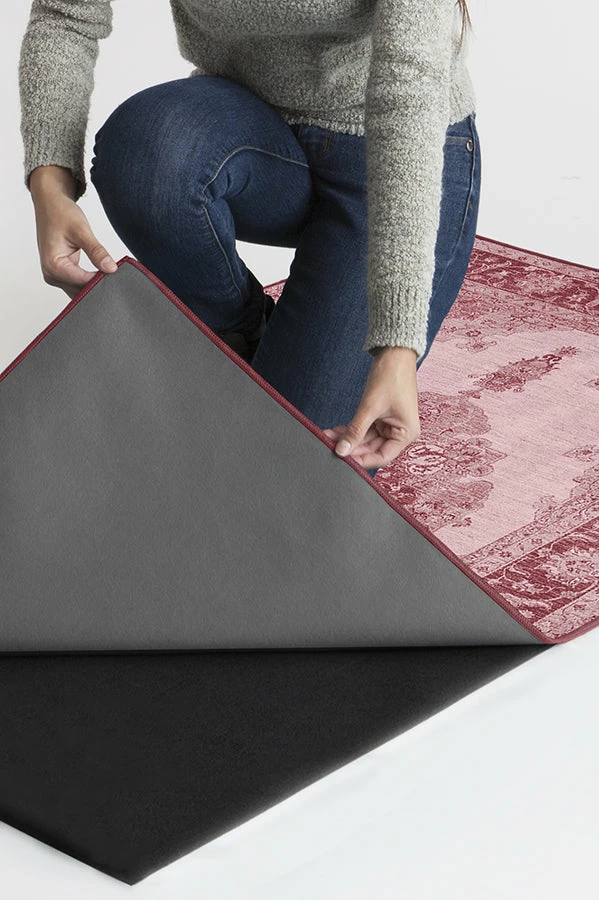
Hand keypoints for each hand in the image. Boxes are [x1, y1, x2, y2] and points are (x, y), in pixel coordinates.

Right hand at [29, 164, 117, 299]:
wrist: (50, 204)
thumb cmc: (60, 213)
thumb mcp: (81, 230)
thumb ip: (96, 251)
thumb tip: (111, 268)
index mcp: (53, 266)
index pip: (83, 283)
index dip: (102, 280)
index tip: (117, 275)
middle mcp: (51, 275)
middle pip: (81, 290)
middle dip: (99, 284)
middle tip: (117, 274)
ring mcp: (55, 276)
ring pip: (80, 290)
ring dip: (95, 284)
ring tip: (109, 271)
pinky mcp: (62, 274)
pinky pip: (79, 284)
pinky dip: (91, 280)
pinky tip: (102, 273)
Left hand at [322, 346, 420, 470]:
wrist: (394, 353)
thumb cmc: (392, 377)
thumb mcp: (370, 407)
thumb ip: (356, 431)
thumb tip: (342, 450)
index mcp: (406, 434)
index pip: (382, 457)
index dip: (362, 460)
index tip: (344, 460)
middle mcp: (400, 432)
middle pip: (372, 449)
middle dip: (351, 448)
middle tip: (331, 447)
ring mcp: (391, 425)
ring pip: (366, 440)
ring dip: (349, 438)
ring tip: (329, 437)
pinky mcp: (382, 417)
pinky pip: (365, 429)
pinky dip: (352, 430)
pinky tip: (337, 430)